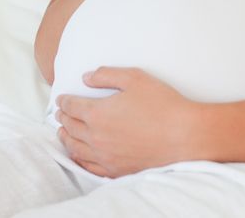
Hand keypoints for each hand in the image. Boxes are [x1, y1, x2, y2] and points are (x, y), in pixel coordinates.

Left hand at [55, 67, 199, 178]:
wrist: (185, 136)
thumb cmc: (162, 104)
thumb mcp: (134, 78)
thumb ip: (106, 75)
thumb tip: (86, 77)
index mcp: (97, 113)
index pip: (72, 106)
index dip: (64, 101)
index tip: (61, 99)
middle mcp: (96, 137)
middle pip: (70, 127)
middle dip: (63, 118)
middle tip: (59, 113)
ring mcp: (105, 156)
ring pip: (76, 148)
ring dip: (65, 138)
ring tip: (61, 133)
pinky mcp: (116, 170)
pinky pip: (89, 166)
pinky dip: (78, 158)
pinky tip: (78, 154)